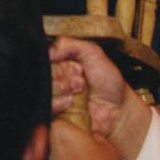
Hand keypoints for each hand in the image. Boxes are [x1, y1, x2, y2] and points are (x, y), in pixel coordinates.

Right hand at [49, 37, 150, 159]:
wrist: (117, 110)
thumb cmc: (108, 82)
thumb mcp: (92, 52)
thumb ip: (69, 44)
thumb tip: (49, 51)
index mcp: (59, 61)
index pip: (44, 57)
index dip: (57, 60)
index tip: (74, 65)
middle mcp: (53, 78)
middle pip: (41, 73)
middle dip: (61, 74)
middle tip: (79, 79)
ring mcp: (52, 96)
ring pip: (42, 89)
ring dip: (61, 88)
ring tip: (78, 89)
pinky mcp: (52, 115)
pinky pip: (44, 108)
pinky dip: (57, 103)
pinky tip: (70, 101)